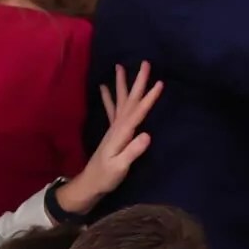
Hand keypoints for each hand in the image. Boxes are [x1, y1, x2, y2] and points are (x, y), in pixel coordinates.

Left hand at [55, 62, 162, 215]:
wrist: (89, 185)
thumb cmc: (105, 177)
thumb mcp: (120, 167)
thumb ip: (132, 151)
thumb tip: (147, 134)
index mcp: (121, 133)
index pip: (138, 112)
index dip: (149, 97)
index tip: (160, 83)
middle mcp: (117, 127)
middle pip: (129, 100)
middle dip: (137, 82)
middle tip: (144, 63)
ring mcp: (114, 129)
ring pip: (120, 101)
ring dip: (121, 84)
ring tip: (120, 67)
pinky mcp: (112, 133)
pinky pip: (111, 110)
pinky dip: (108, 97)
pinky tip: (103, 88)